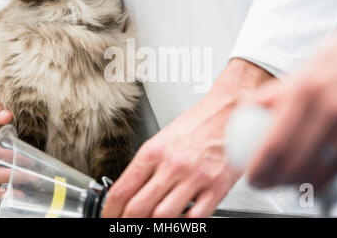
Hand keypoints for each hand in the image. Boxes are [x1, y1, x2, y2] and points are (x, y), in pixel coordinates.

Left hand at [102, 59, 273, 217]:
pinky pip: (196, 217)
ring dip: (153, 227)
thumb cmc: (198, 123)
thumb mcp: (163, 138)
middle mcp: (171, 165)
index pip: (122, 191)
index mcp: (154, 151)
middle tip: (124, 229)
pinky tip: (178, 223)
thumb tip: (132, 191)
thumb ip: (148, 165)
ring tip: (150, 226)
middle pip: (138, 208)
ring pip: (163, 216)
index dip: (109, 212)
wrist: (229, 110)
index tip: (108, 218)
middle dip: (127, 225)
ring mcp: (194, 177)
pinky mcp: (216, 186)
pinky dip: (183, 226)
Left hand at [248, 15, 336, 189]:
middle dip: (273, 181)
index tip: (250, 176)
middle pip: (294, 163)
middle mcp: (330, 107)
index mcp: (305, 88)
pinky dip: (322, 176)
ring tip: (283, 182)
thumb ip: (277, 92)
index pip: (274, 144)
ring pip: (319, 170)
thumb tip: (249, 109)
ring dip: (296, 183)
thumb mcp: (305, 66)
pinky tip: (311, 175)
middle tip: (263, 183)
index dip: (259, 168)